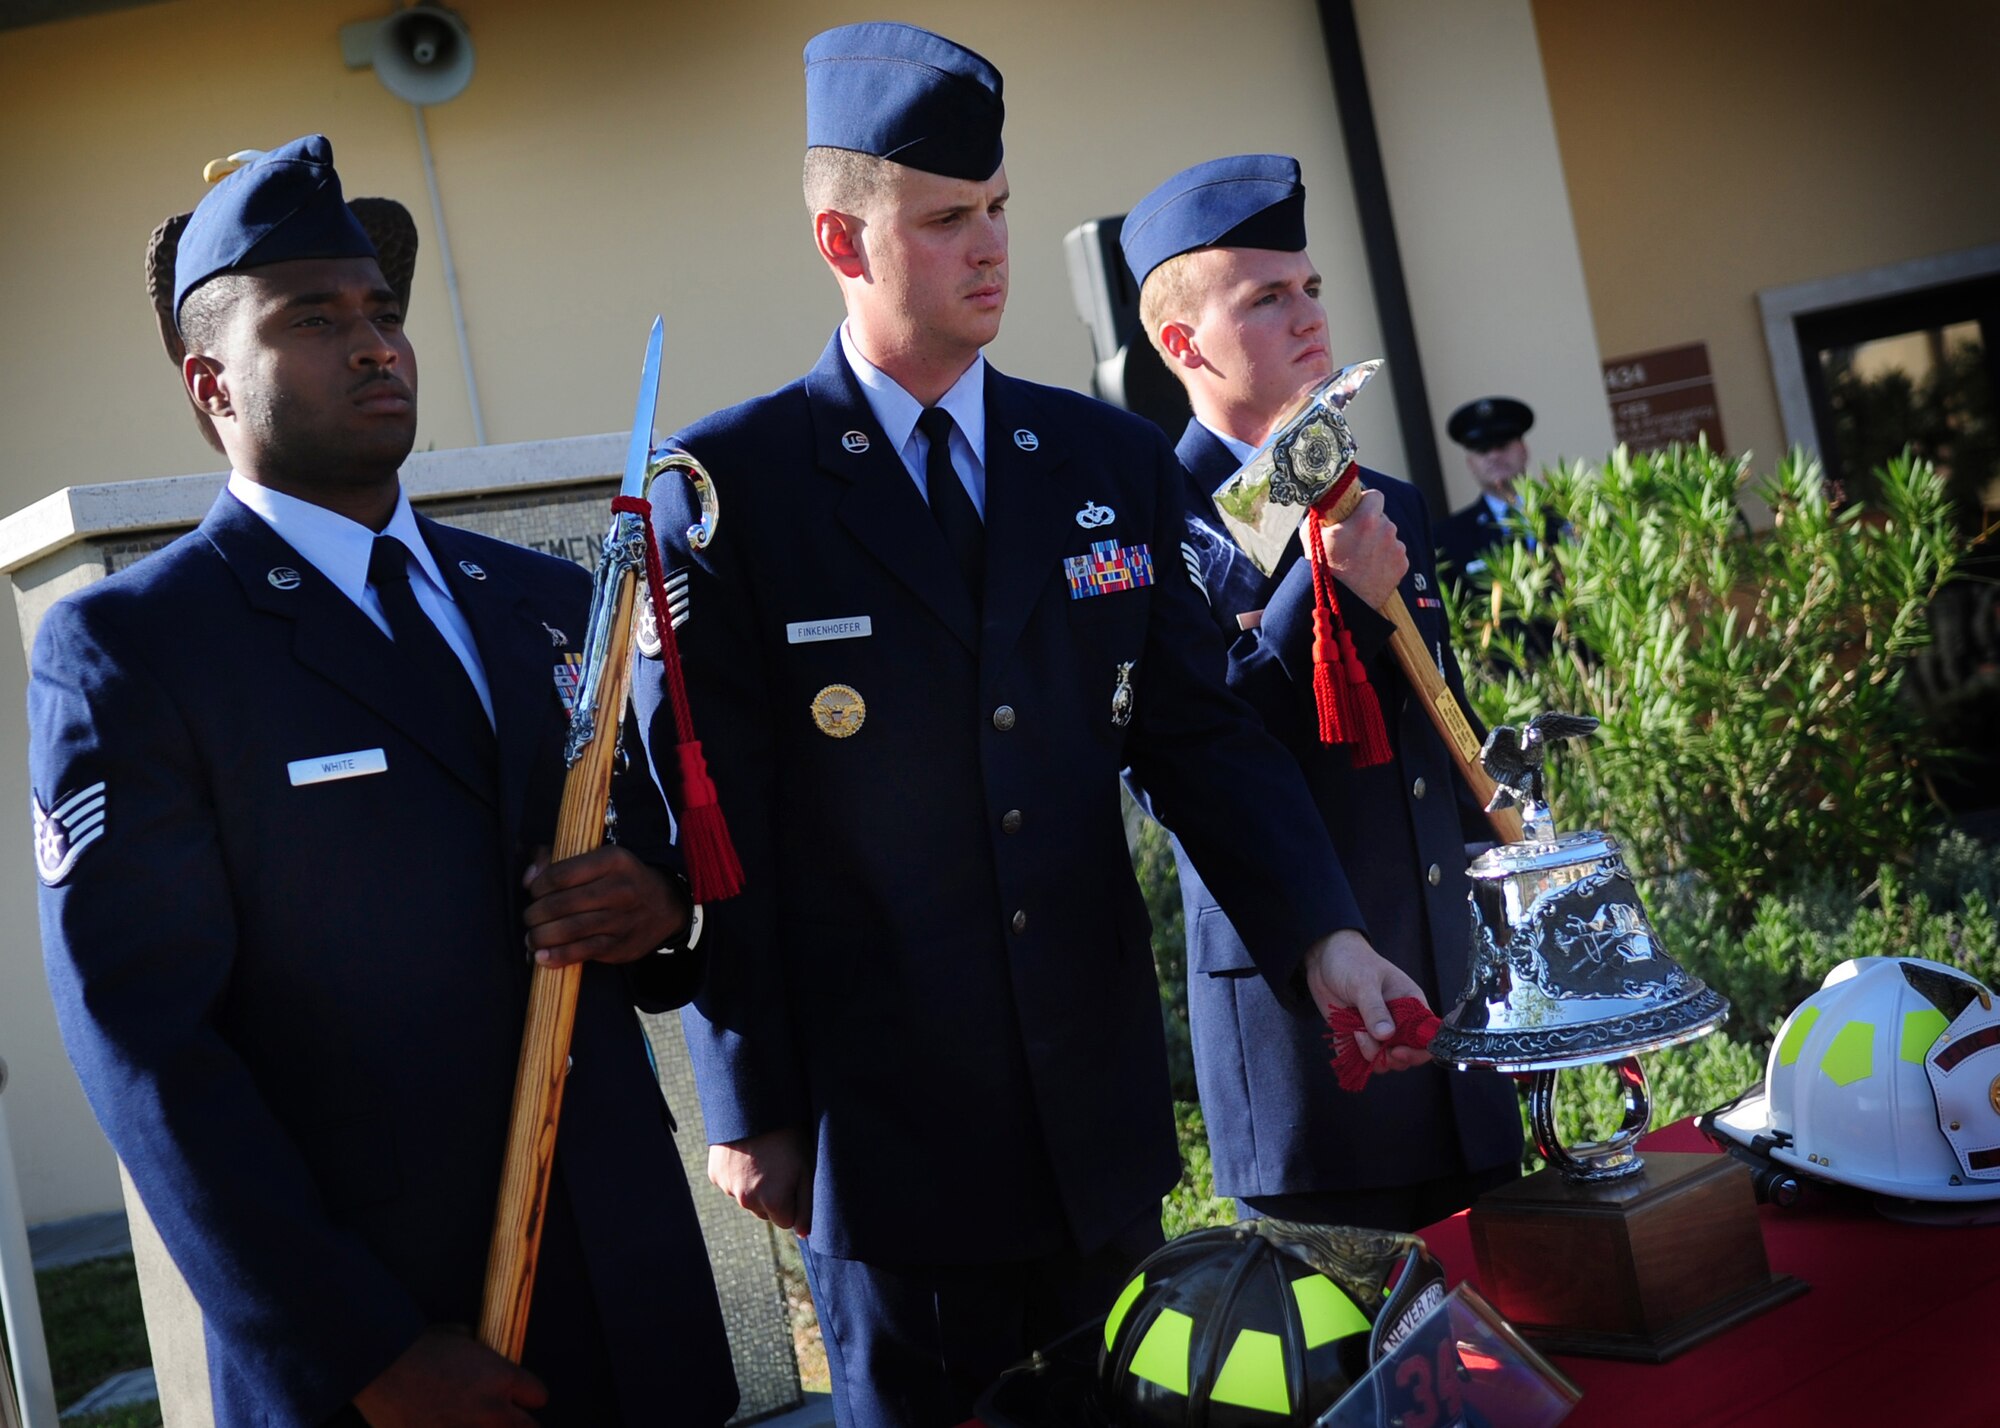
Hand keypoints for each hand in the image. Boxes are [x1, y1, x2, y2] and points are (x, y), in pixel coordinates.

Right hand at [353, 1327, 546, 1426]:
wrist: (378, 1369)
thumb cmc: (417, 1347)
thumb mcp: (459, 1336)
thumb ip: (479, 1350)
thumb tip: (480, 1350)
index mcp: (502, 1377)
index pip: (539, 1396)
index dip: (527, 1395)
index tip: (517, 1397)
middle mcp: (493, 1411)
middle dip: (517, 1423)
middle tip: (499, 1417)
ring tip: (469, 1421)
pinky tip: (444, 1425)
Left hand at [522, 845, 686, 966]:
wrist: (665, 905)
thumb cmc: (620, 879)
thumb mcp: (598, 858)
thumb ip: (557, 859)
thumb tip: (529, 878)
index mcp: (612, 860)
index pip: (561, 874)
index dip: (538, 886)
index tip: (534, 892)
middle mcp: (619, 889)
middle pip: (561, 904)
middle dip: (535, 914)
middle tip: (530, 918)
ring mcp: (621, 919)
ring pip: (569, 929)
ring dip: (540, 937)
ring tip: (532, 938)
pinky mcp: (620, 944)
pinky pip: (582, 952)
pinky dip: (557, 956)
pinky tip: (541, 957)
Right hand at [709, 1126, 813, 1235]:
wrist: (755, 1109)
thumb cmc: (788, 1139)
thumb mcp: (806, 1170)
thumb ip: (807, 1207)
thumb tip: (805, 1235)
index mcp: (773, 1203)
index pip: (785, 1221)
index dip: (791, 1201)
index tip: (793, 1180)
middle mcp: (748, 1201)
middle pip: (764, 1212)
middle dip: (772, 1198)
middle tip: (778, 1168)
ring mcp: (729, 1189)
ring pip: (747, 1199)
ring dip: (754, 1187)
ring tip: (762, 1159)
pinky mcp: (715, 1176)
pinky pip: (730, 1185)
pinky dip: (737, 1176)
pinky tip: (746, 1156)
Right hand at [1302, 488, 1406, 609]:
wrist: (1339, 604)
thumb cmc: (1321, 569)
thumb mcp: (1311, 535)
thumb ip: (1321, 514)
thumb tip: (1324, 503)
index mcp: (1366, 519)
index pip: (1375, 496)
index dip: (1365, 502)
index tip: (1356, 511)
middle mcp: (1386, 530)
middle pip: (1381, 518)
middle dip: (1370, 525)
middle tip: (1354, 541)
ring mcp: (1396, 548)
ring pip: (1388, 536)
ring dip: (1377, 543)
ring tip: (1360, 560)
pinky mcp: (1402, 564)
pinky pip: (1394, 554)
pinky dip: (1385, 559)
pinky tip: (1370, 570)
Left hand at [1304, 929, 1432, 1070]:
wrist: (1324, 957)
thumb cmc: (1352, 961)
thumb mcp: (1364, 982)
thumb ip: (1374, 1009)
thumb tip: (1387, 1035)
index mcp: (1410, 1005)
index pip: (1427, 1037)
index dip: (1418, 1050)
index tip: (1397, 1050)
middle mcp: (1398, 1022)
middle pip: (1406, 1055)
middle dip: (1388, 1056)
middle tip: (1367, 1039)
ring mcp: (1377, 1031)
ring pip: (1383, 1060)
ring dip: (1369, 1054)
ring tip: (1355, 1033)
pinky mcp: (1358, 1036)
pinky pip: (1360, 1058)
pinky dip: (1353, 1056)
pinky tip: (1345, 1039)